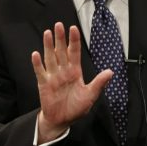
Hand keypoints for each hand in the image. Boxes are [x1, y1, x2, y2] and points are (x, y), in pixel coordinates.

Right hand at [31, 22, 112, 142]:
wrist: (62, 120)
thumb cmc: (76, 108)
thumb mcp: (90, 95)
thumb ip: (99, 83)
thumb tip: (110, 72)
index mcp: (75, 72)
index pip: (74, 52)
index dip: (74, 41)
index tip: (73, 28)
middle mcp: (63, 71)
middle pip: (61, 51)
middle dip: (60, 38)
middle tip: (58, 25)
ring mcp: (53, 76)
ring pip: (50, 58)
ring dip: (48, 46)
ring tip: (47, 33)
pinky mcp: (44, 84)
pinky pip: (40, 72)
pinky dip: (37, 64)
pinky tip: (36, 54)